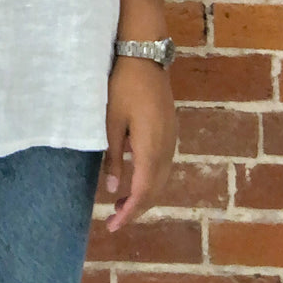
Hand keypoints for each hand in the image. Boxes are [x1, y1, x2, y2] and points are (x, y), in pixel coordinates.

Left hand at [103, 56, 176, 232]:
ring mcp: (171, 140)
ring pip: (161, 179)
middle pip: (155, 190)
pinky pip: (163, 166)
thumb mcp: (111, 120)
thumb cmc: (123, 86)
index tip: (113, 226)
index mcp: (151, 148)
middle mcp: (166, 149)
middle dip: (136, 208)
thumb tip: (114, 190)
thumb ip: (114, 156)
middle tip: (113, 220)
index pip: (143, 191)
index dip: (129, 212)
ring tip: (121, 204)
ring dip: (144, 195)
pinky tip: (135, 179)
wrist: (145, 57)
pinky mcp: (170, 131)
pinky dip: (150, 180)